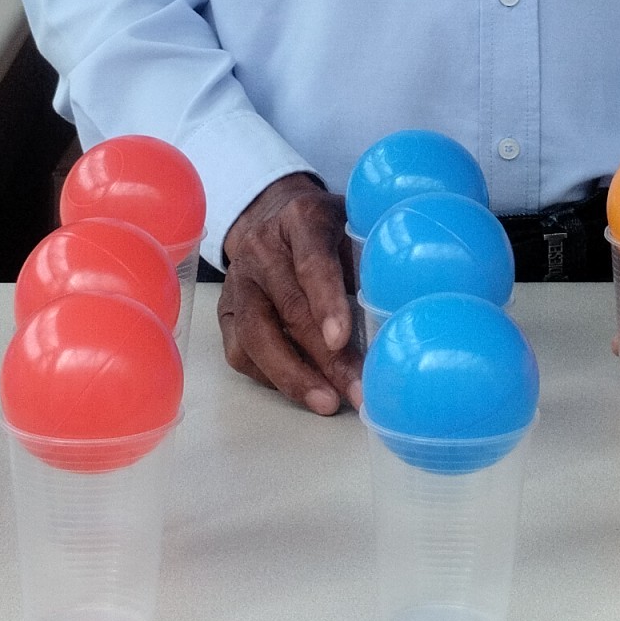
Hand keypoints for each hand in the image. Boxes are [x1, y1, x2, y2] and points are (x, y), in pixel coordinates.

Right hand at [216, 172, 360, 414]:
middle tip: (355, 390)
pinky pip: (240, 352)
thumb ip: (370, 263)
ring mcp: (238, 281)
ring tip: (327, 403)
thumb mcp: (355, 227)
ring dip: (293, 376)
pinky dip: (270, 377)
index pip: (312, 262)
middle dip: (324, 357)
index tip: (341, 339)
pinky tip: (302, 389)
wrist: (273, 217)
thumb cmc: (329, 231)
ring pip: (256, 335)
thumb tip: (395, 319)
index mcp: (300, 219)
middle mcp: (261, 248)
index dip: (326, 302)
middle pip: (289, 308)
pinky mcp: (225, 311)